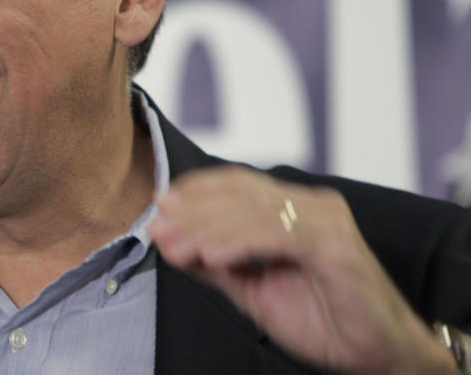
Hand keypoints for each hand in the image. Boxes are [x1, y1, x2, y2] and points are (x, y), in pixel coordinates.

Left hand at [147, 166, 454, 373]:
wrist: (380, 354)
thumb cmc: (322, 318)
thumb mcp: (253, 288)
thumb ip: (214, 264)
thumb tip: (168, 241)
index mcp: (293, 207)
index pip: (237, 185)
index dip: (196, 192)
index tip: (159, 207)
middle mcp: (311, 205)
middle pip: (240, 193)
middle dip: (193, 210)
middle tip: (158, 225)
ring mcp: (325, 222)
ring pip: (254, 211)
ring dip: (207, 227)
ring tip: (176, 243)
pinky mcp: (335, 246)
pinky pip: (278, 235)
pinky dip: (239, 243)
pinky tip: (211, 255)